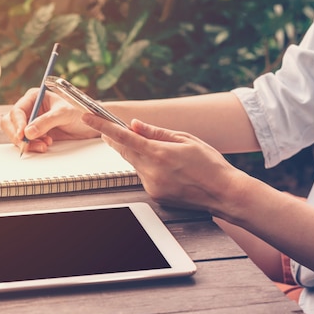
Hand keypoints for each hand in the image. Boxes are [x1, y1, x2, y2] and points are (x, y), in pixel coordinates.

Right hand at [0, 88, 98, 152]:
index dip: (17, 124)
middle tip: (26, 145)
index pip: (17, 111)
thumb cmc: (79, 111)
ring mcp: (32, 122)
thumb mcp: (63, 114)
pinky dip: (33, 146)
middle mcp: (30, 109)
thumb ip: (46, 122)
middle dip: (18, 135)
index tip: (22, 135)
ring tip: (44, 144)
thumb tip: (28, 133)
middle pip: (10, 123)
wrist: (90, 123)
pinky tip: (46, 144)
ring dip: (27, 143)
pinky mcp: (36, 134)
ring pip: (17, 134)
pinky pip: (26, 142)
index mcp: (34, 97)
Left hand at [81, 114, 244, 213]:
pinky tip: (170, 169)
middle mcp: (151, 172)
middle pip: (124, 150)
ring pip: (135, 163)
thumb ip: (157, 132)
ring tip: (166, 154)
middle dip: (117, 139)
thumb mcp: (186, 139)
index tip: (87, 117)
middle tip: (109, 128)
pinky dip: (150, 168)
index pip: (123, 137)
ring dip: (140, 154)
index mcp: (159, 154)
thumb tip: (135, 125)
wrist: (225, 194)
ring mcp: (152, 186)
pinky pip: (145, 176)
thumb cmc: (211, 165)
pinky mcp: (155, 195)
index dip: (102, 126)